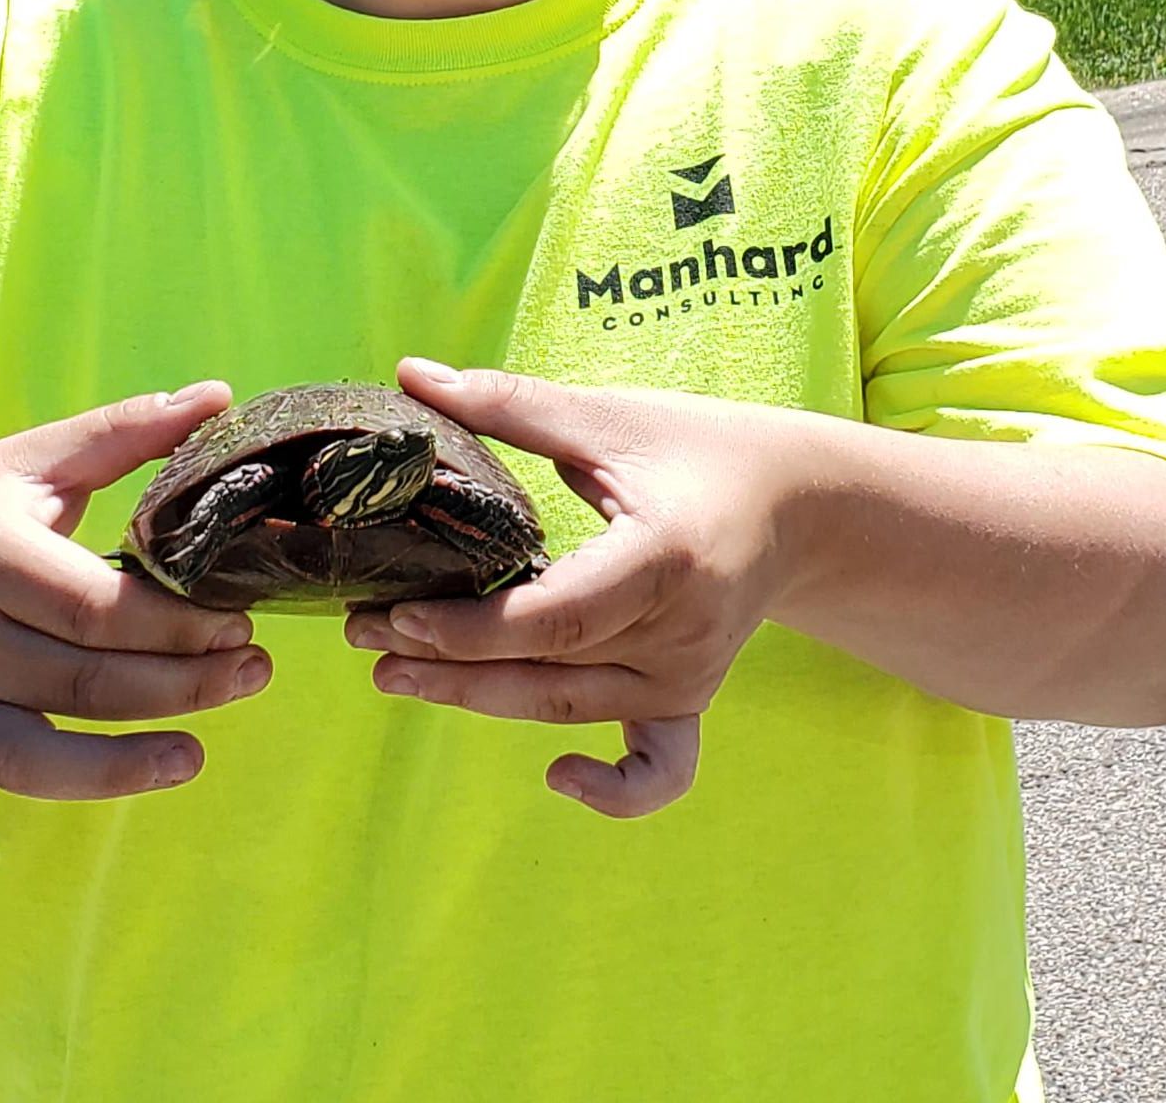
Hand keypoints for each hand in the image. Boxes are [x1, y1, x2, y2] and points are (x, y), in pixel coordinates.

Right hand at [0, 384, 272, 883]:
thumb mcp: (34, 459)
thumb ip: (125, 431)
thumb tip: (218, 397)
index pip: (94, 607)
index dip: (174, 623)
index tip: (239, 618)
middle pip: (80, 683)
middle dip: (179, 687)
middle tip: (253, 671)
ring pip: (26, 756)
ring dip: (114, 767)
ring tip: (194, 755)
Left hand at [344, 358, 806, 818]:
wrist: (800, 502)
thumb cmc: (701, 447)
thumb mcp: (611, 417)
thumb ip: (510, 404)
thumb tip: (410, 374)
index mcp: (664, 559)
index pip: (556, 618)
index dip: (471, 629)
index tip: (396, 614)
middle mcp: (682, 634)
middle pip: (548, 670)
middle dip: (447, 662)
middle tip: (364, 636)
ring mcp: (690, 678)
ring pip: (569, 709)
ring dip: (478, 700)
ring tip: (393, 674)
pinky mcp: (691, 700)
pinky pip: (658, 768)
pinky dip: (615, 791)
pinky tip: (558, 778)